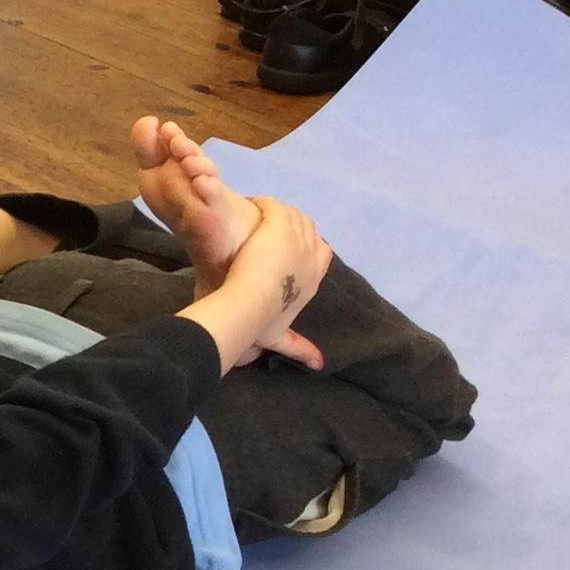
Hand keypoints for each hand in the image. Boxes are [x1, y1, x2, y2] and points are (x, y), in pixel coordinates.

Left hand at [203, 195, 331, 369]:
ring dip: (277, 213)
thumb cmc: (261, 324)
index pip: (321, 253)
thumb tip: (319, 365)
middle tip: (269, 227)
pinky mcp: (279, 225)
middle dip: (293, 227)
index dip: (306, 247)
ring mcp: (297, 238)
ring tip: (259, 213)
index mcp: (314, 279)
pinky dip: (264, 204)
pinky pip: (274, 207)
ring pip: (293, 216)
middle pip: (309, 231)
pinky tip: (251, 204)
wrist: (249, 306)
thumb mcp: (282, 338)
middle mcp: (312, 257)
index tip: (287, 248)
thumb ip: (300, 349)